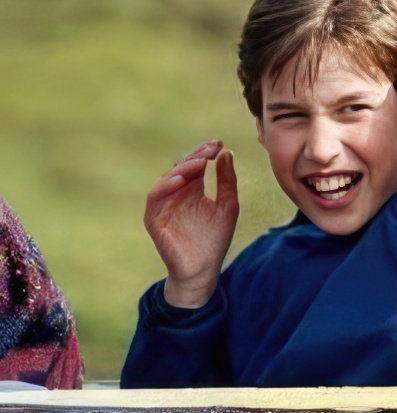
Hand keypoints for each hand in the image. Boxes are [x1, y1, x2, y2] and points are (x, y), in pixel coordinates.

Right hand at [144, 140, 239, 308]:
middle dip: (196, 156)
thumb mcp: (227, 205)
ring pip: (167, 179)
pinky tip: (180, 179)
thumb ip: (226, 181)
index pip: (196, 165)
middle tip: (211, 148)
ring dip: (182, 168)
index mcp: (192, 191)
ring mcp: (163, 206)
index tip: (219, 143)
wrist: (203, 269)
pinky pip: (155, 198)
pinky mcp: (154, 218)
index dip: (205, 153)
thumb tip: (227, 153)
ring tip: (199, 161)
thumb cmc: (215, 239)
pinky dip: (165, 186)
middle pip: (181, 168)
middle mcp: (176, 195)